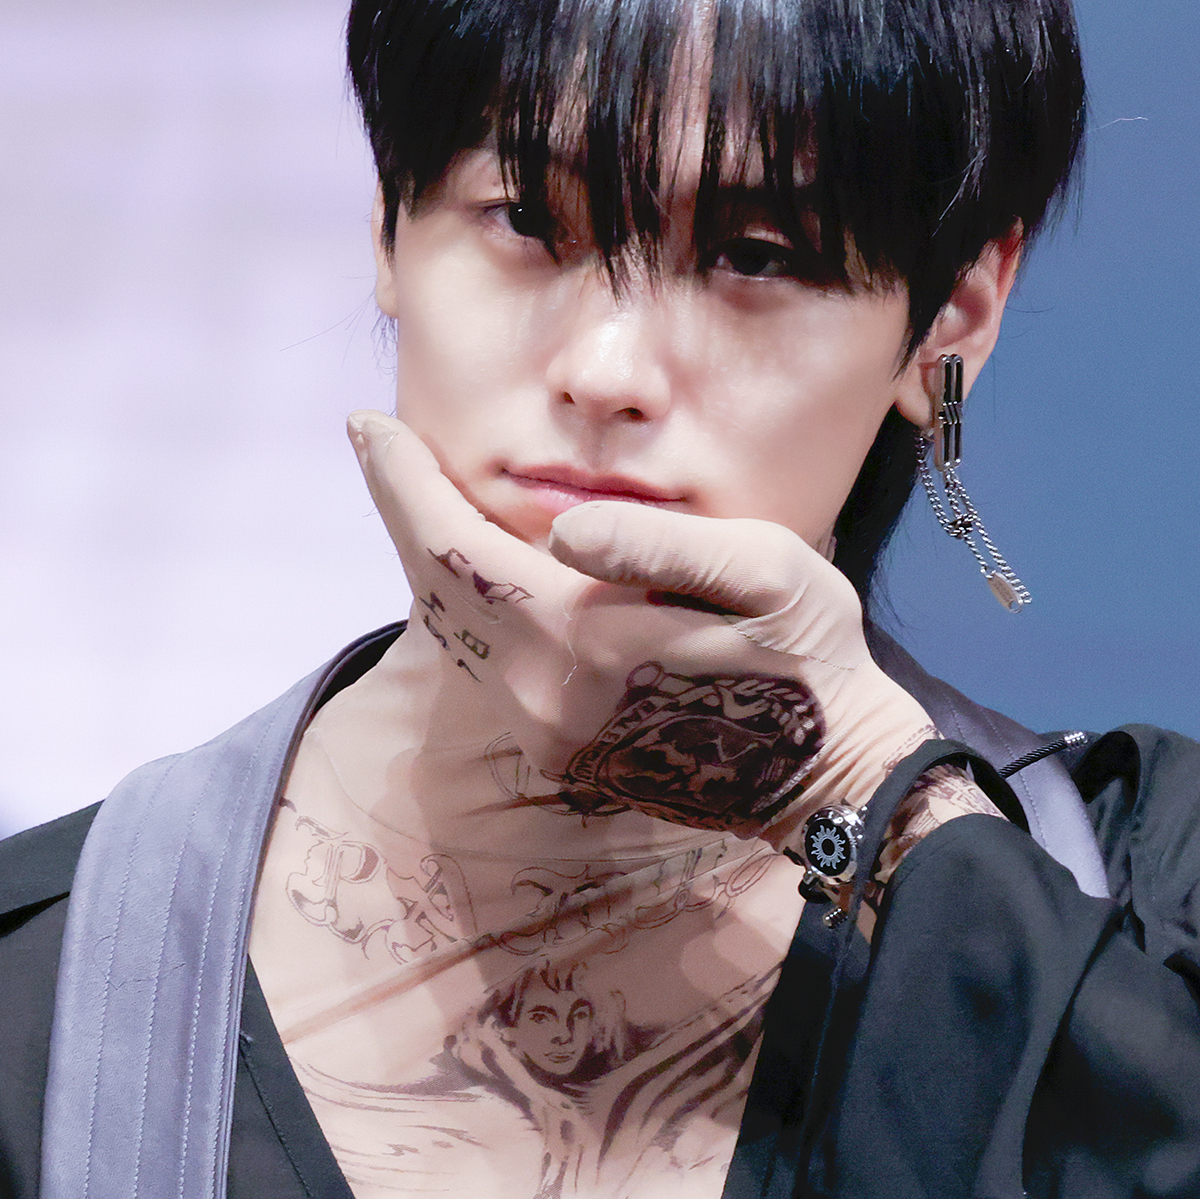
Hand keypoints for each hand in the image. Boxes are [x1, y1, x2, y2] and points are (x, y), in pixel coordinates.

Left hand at [348, 412, 938, 847]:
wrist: (830, 773)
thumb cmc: (809, 655)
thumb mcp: (765, 570)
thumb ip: (659, 541)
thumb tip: (565, 527)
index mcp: (582, 639)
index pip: (455, 549)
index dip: (404, 483)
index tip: (369, 425)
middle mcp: (541, 696)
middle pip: (437, 590)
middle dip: (404, 510)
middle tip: (381, 443)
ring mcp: (545, 732)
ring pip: (456, 631)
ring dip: (434, 559)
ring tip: (421, 492)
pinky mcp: (558, 750)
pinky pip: (488, 664)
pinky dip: (470, 605)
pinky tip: (479, 564)